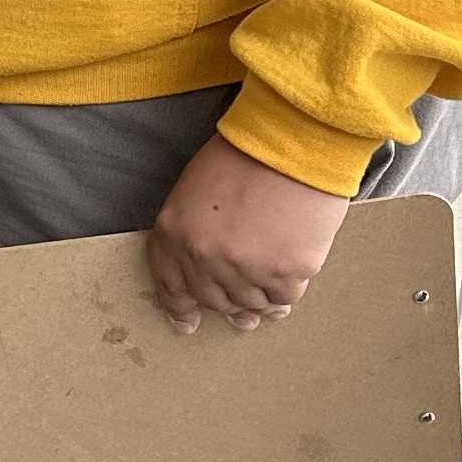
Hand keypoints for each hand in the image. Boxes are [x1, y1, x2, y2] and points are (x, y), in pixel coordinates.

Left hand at [147, 131, 349, 333]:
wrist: (292, 140)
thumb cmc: (246, 153)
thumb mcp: (197, 187)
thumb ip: (194, 228)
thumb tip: (207, 264)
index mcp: (174, 231)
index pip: (169, 283)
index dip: (179, 306)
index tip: (188, 322)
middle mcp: (203, 256)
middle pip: (212, 298)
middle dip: (226, 302)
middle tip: (241, 308)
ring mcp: (244, 268)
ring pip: (249, 303)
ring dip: (257, 302)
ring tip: (268, 299)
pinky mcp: (285, 272)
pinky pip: (283, 296)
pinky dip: (285, 293)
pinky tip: (288, 283)